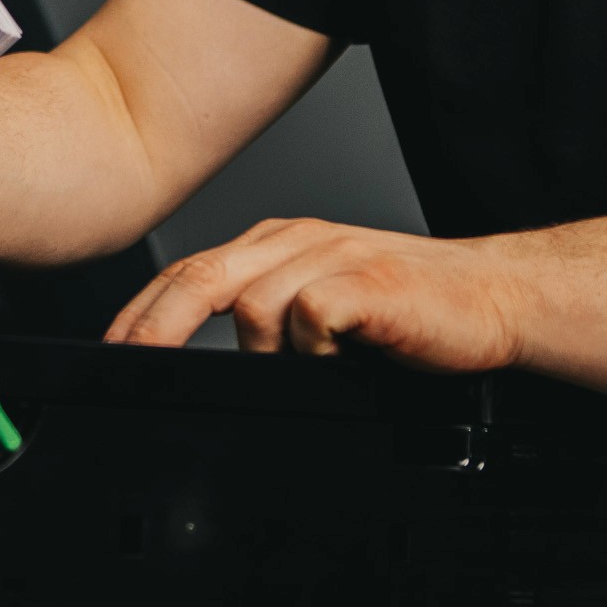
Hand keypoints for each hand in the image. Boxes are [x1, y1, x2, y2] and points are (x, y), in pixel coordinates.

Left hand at [104, 218, 530, 372]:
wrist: (494, 299)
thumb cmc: (411, 313)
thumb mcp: (325, 310)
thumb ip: (272, 322)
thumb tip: (213, 366)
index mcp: (278, 243)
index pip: (190, 270)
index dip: (143, 310)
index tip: (112, 349)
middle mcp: (297, 241)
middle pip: (200, 277)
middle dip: (154, 326)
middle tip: (128, 363)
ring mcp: (331, 255)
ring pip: (252, 305)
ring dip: (269, 352)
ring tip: (317, 366)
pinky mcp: (365, 281)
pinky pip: (308, 319)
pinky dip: (316, 351)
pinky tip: (346, 357)